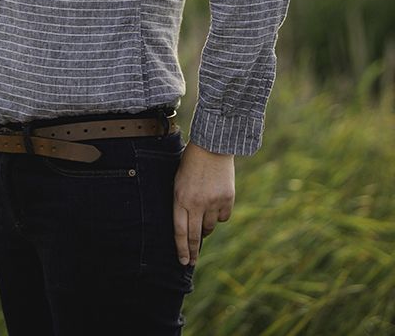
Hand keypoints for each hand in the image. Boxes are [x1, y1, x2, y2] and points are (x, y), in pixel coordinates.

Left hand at [173, 140, 234, 265]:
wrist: (212, 145)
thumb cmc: (191, 163)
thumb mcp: (179, 181)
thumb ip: (182, 203)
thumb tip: (188, 227)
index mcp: (180, 198)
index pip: (180, 232)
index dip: (181, 249)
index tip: (183, 261)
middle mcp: (196, 203)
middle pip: (195, 236)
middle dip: (193, 252)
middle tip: (192, 262)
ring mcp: (213, 202)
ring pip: (210, 227)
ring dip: (206, 227)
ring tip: (203, 214)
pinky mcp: (227, 199)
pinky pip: (223, 217)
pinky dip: (219, 215)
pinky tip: (216, 203)